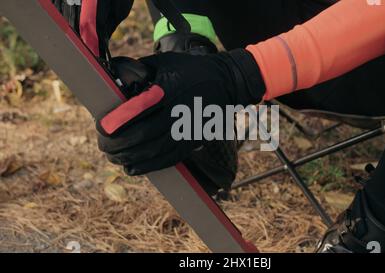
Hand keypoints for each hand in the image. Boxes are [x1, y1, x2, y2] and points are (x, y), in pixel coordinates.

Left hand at [97, 49, 264, 174]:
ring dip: (129, 157)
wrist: (226, 83)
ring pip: (154, 150)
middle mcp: (179, 112)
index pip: (139, 110)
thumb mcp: (164, 62)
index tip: (102, 127)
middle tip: (103, 145)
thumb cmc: (190, 70)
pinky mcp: (193, 141)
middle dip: (119, 144)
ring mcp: (188, 129)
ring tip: (113, 157)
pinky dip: (148, 166)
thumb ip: (139, 70)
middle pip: (144, 134)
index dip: (118, 122)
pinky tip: (131, 168)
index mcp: (169, 90)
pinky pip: (168, 159)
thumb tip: (112, 80)